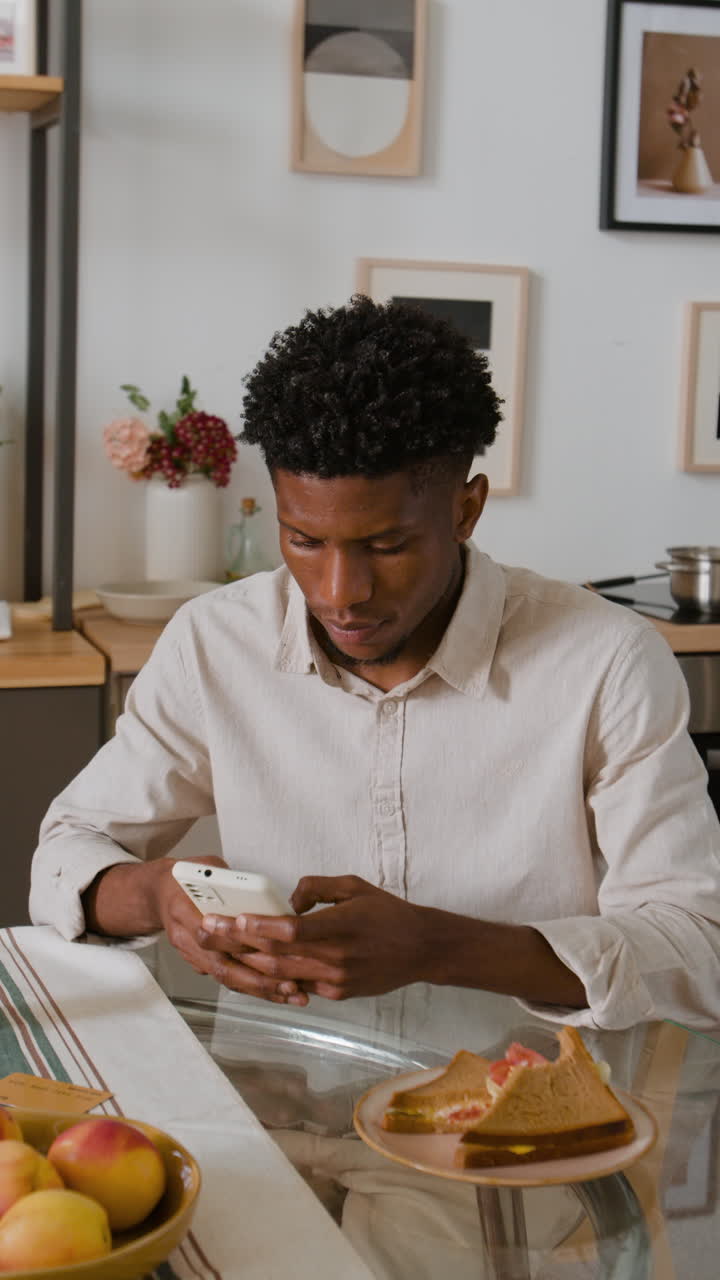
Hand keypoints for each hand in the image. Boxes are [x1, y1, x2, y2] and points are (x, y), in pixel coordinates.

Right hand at [158, 856, 306, 1005]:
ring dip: (260, 989)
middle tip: (290, 984)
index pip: (211, 933)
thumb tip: (262, 893)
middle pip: (221, 965)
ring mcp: (190, 954)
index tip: (271, 946)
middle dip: (258, 979)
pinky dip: (252, 987)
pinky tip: (277, 992)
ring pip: (226, 978)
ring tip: (291, 994)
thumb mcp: (207, 866)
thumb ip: (230, 880)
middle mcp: (184, 936)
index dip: (240, 942)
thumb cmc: (186, 876)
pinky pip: (226, 979)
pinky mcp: (198, 963)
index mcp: (182, 908)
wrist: (158, 893)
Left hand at [197, 875, 431, 1000]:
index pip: (292, 930)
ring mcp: (336, 980)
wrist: (421, 949)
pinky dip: (276, 978)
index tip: (234, 919)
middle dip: (239, 944)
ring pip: (283, 976)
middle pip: (278, 956)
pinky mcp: (338, 993)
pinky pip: (300, 986)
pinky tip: (253, 967)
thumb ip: (317, 888)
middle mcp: (336, 957)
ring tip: (221, 950)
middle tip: (209, 932)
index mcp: (340, 926)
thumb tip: (288, 901)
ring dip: (249, 963)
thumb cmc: (387, 913)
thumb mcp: (354, 886)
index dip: (260, 927)